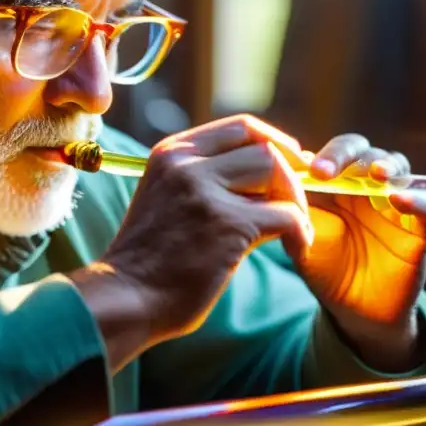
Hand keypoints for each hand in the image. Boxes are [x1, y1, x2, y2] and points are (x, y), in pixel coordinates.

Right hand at [71, 115, 313, 370]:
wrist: (126, 298)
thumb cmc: (149, 259)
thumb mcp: (166, 198)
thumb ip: (199, 178)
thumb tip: (260, 170)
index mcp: (171, 153)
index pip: (240, 127)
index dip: (274, 143)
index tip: (291, 165)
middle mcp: (186, 163)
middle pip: (263, 147)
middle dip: (290, 174)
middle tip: (298, 202)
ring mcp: (205, 191)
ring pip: (276, 174)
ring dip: (295, 202)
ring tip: (295, 230)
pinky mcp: (227, 225)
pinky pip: (286, 215)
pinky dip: (299, 232)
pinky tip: (296, 248)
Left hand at [301, 134, 425, 370]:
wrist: (354, 311)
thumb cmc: (324, 269)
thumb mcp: (300, 242)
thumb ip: (291, 215)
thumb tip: (279, 181)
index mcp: (338, 185)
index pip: (335, 153)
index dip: (321, 155)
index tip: (303, 168)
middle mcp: (367, 188)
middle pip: (364, 152)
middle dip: (346, 154)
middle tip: (326, 169)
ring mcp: (395, 207)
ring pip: (398, 169)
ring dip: (386, 165)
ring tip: (374, 173)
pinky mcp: (419, 232)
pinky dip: (417, 200)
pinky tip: (399, 199)